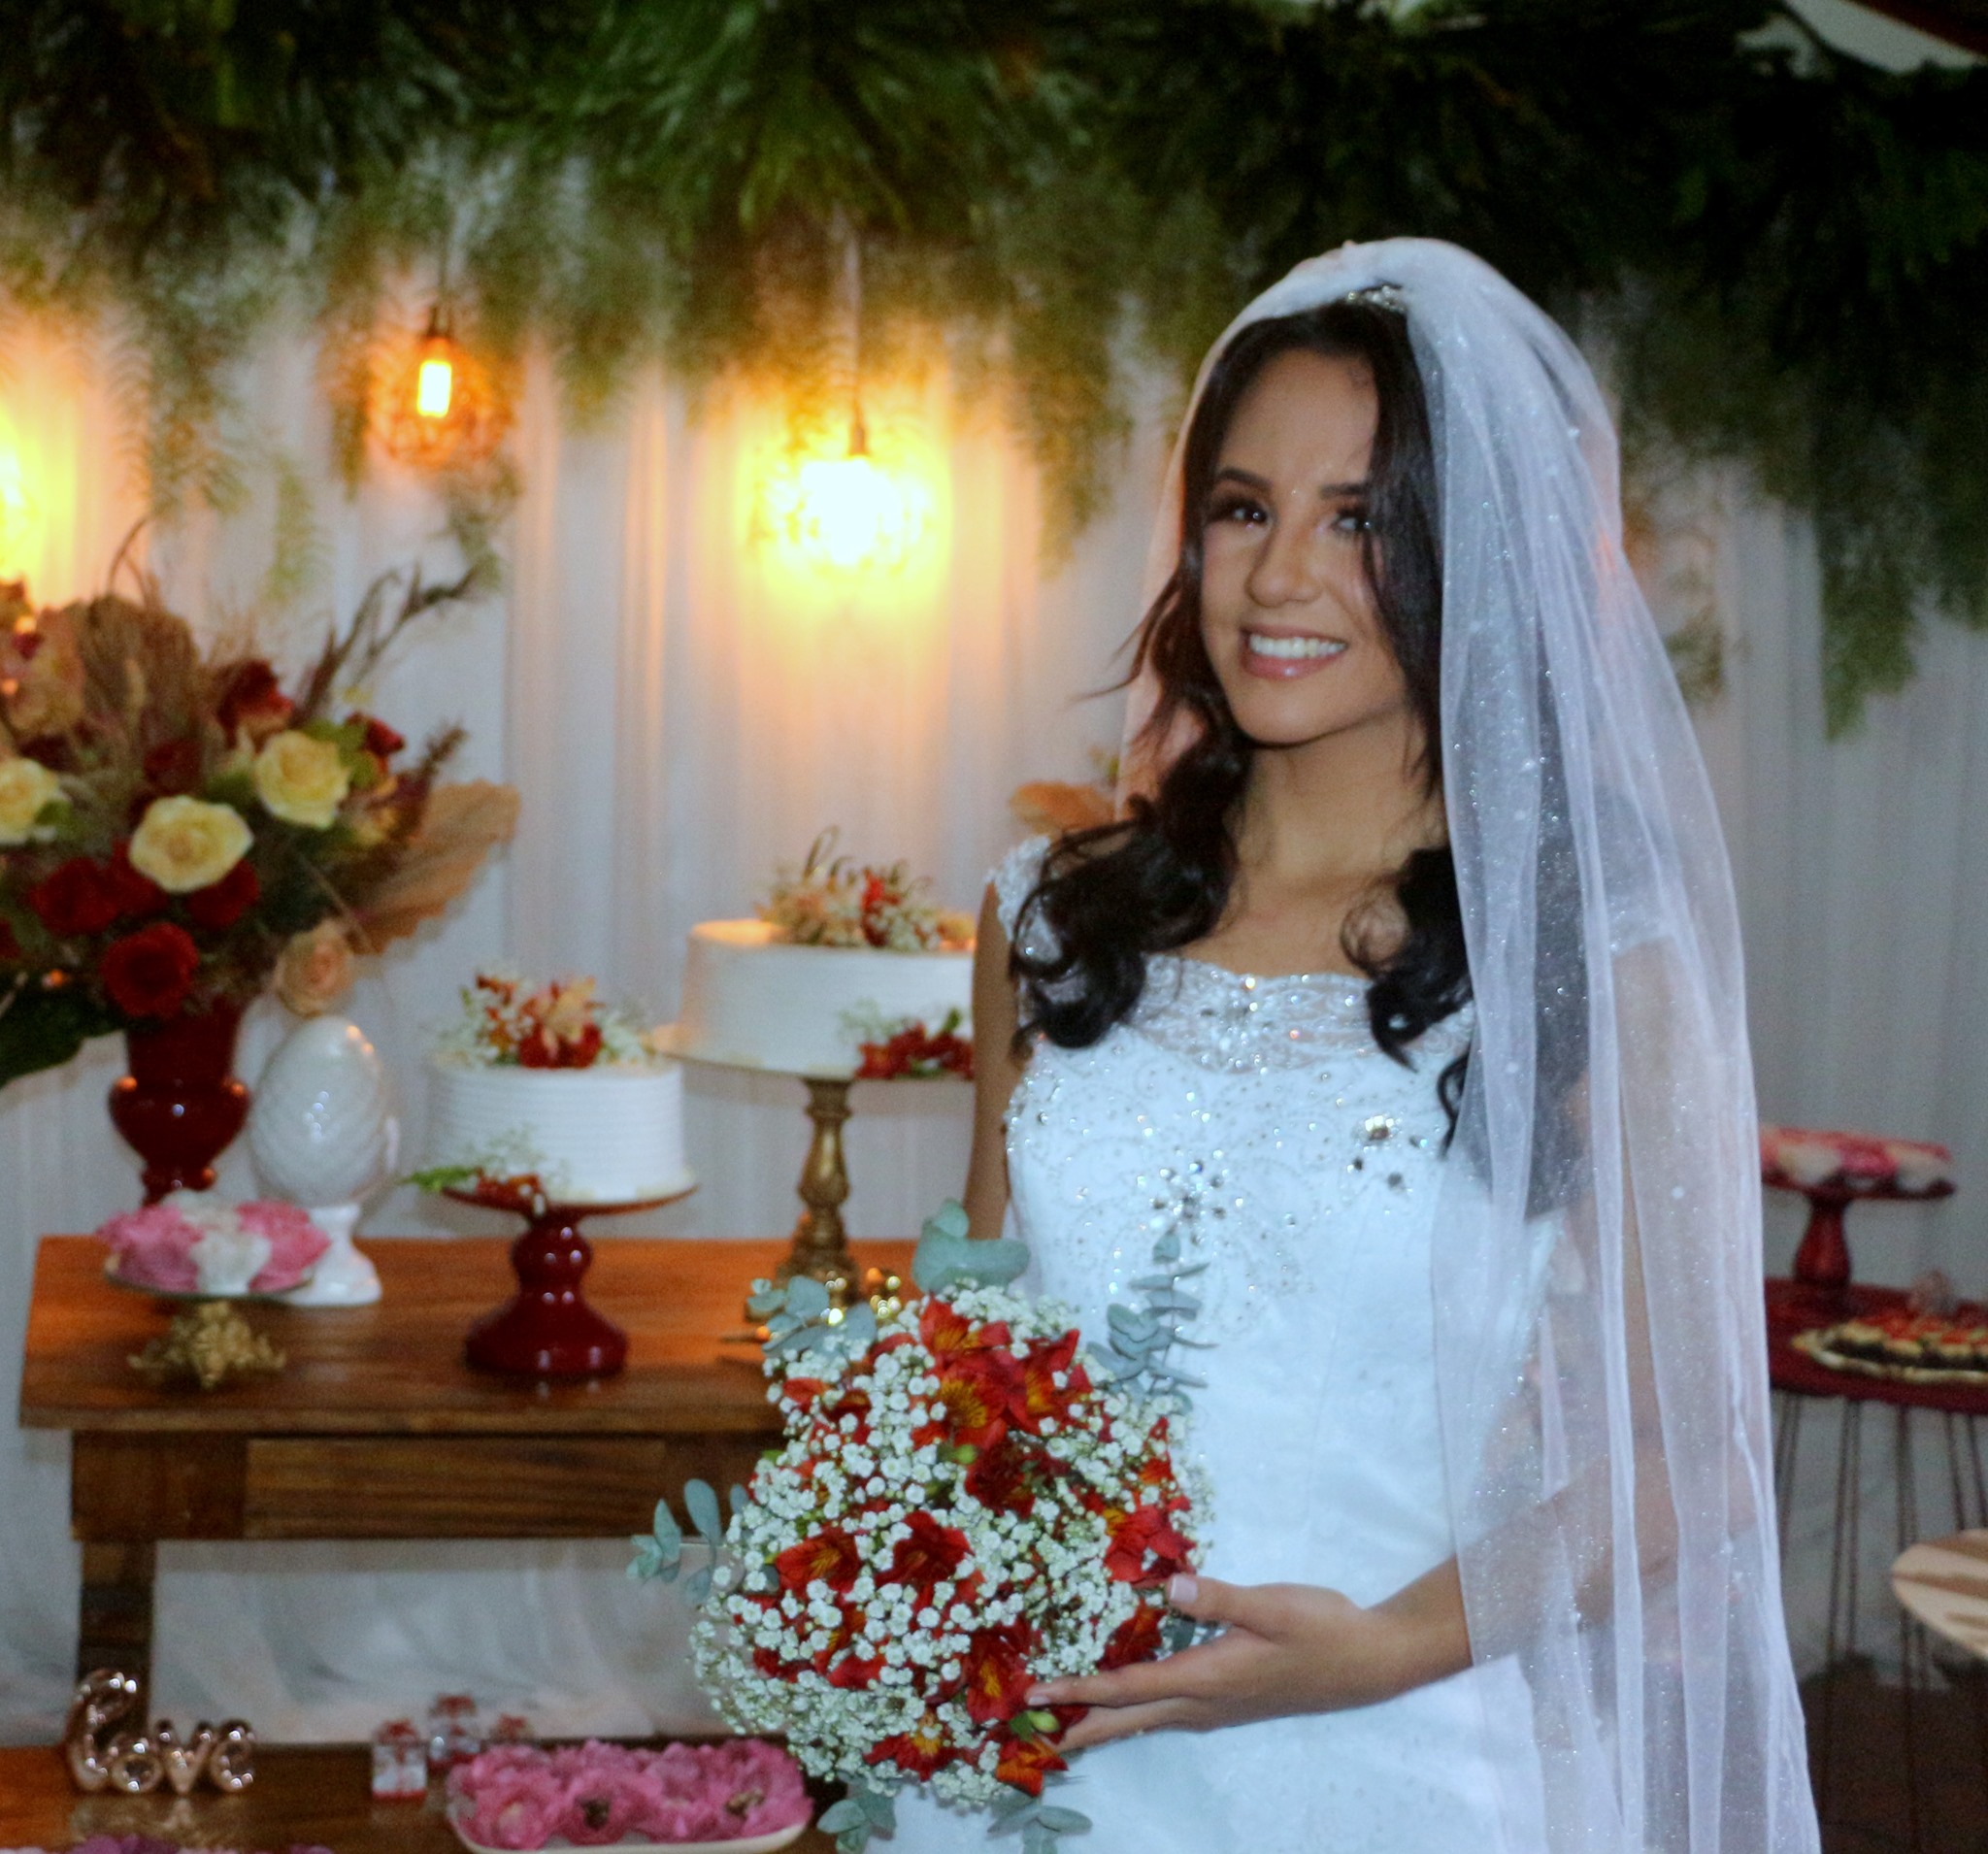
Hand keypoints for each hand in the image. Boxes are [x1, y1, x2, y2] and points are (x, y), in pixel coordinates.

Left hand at [1029, 1569, 1465, 1750]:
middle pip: (1133, 1717)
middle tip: (1037, 1732)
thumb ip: (1221, 1598)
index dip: (1082, 1689)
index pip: (1131, 1687)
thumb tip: (1171, 1585)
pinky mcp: (1234, 1701)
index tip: (1039, 1694)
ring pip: (1152, 1719)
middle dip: (1084, 1722)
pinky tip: (1140, 1703)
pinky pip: (1173, 1713)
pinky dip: (1142, 1711)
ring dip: (1111, 1721)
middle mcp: (1207, 1701)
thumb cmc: (1321, 1628)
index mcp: (1208, 1677)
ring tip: (1075, 1725)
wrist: (1369, 1660)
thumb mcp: (1272, 1605)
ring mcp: (1221, 1706)